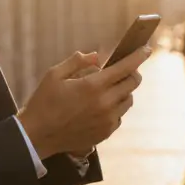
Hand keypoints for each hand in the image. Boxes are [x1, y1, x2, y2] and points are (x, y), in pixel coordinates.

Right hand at [18, 46, 151, 158]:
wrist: (38, 136)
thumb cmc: (44, 102)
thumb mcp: (54, 74)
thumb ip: (77, 61)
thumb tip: (96, 57)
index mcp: (93, 86)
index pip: (125, 67)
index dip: (139, 56)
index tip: (146, 49)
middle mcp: (105, 103)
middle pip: (133, 83)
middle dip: (133, 72)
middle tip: (124, 68)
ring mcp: (107, 120)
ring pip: (128, 100)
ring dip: (123, 91)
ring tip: (109, 88)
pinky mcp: (105, 133)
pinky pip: (119, 116)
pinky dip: (115, 108)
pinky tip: (100, 107)